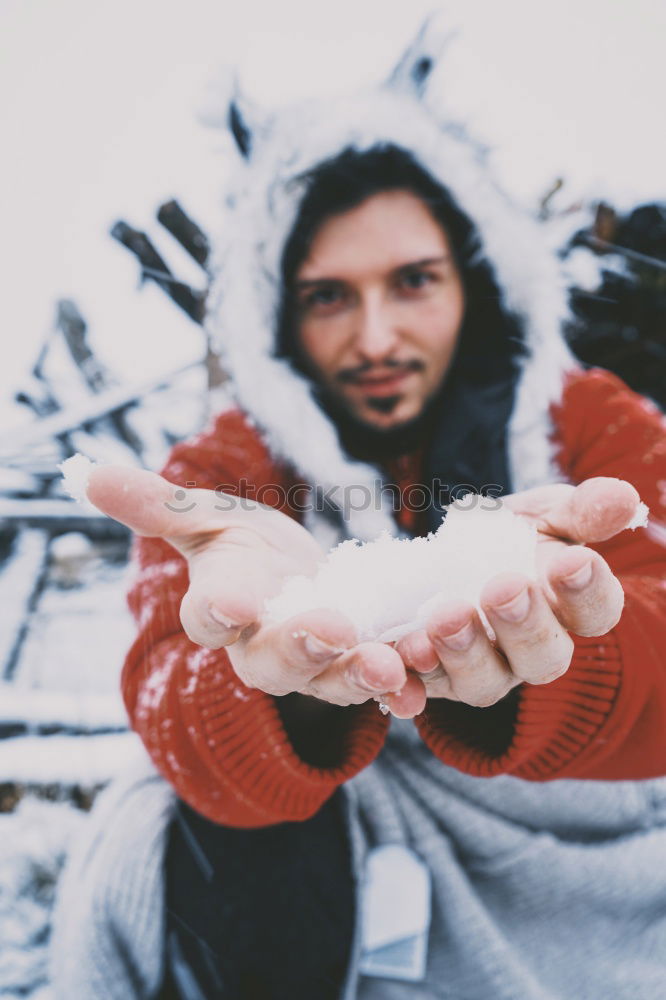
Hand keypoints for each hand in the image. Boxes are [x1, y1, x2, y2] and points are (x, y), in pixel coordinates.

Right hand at [86, 467, 425, 714]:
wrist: (296, 584)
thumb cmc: (244, 552)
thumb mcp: (206, 518)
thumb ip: (158, 503)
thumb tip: (87, 472)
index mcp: (223, 608)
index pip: (210, 615)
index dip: (218, 610)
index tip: (229, 603)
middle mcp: (264, 647)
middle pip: (275, 659)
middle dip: (300, 647)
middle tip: (329, 631)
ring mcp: (317, 664)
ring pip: (334, 678)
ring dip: (360, 674)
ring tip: (389, 666)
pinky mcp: (363, 664)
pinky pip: (382, 680)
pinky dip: (403, 682)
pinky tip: (423, 679)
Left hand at [395, 477, 638, 709]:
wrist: (442, 556)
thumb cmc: (508, 537)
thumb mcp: (543, 515)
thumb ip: (580, 511)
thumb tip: (624, 496)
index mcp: (569, 611)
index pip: (595, 613)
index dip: (588, 593)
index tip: (573, 561)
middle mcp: (531, 652)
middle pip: (543, 659)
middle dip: (525, 626)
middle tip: (504, 588)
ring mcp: (483, 670)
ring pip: (484, 682)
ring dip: (465, 652)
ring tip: (445, 616)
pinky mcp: (433, 678)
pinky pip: (426, 688)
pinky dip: (416, 675)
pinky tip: (405, 648)